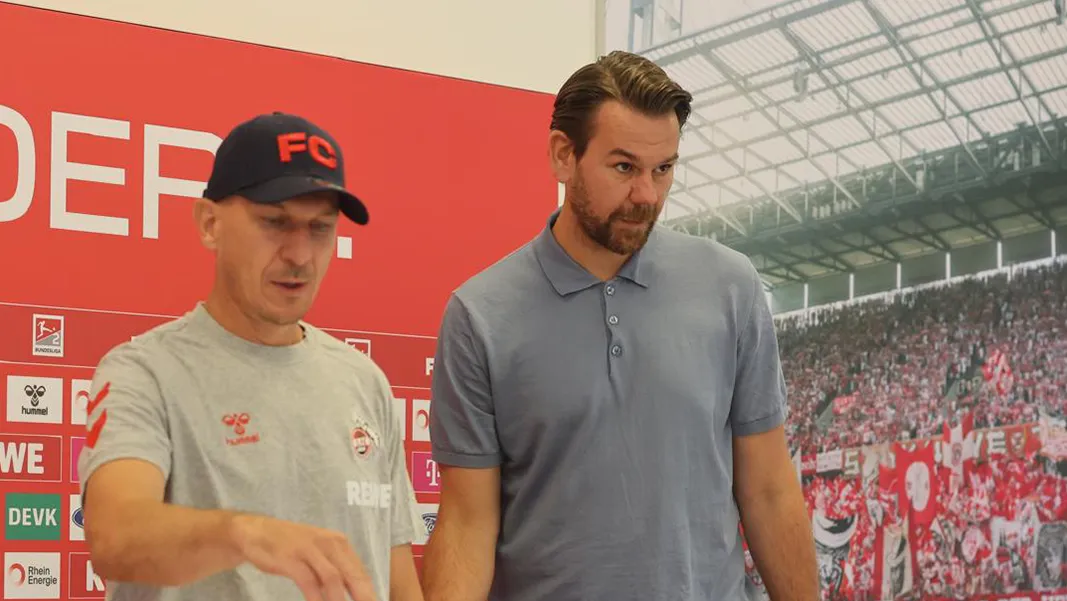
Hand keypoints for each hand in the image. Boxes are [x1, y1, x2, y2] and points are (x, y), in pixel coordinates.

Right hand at [229, 514, 377, 600]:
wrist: (256, 530)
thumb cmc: (292, 545)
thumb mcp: (319, 553)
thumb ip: (335, 570)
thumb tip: (354, 593)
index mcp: (339, 543)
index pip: (360, 572)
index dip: (368, 592)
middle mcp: (329, 543)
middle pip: (352, 575)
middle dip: (362, 597)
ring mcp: (309, 549)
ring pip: (333, 578)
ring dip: (339, 600)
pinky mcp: (290, 558)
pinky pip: (308, 581)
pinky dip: (316, 597)